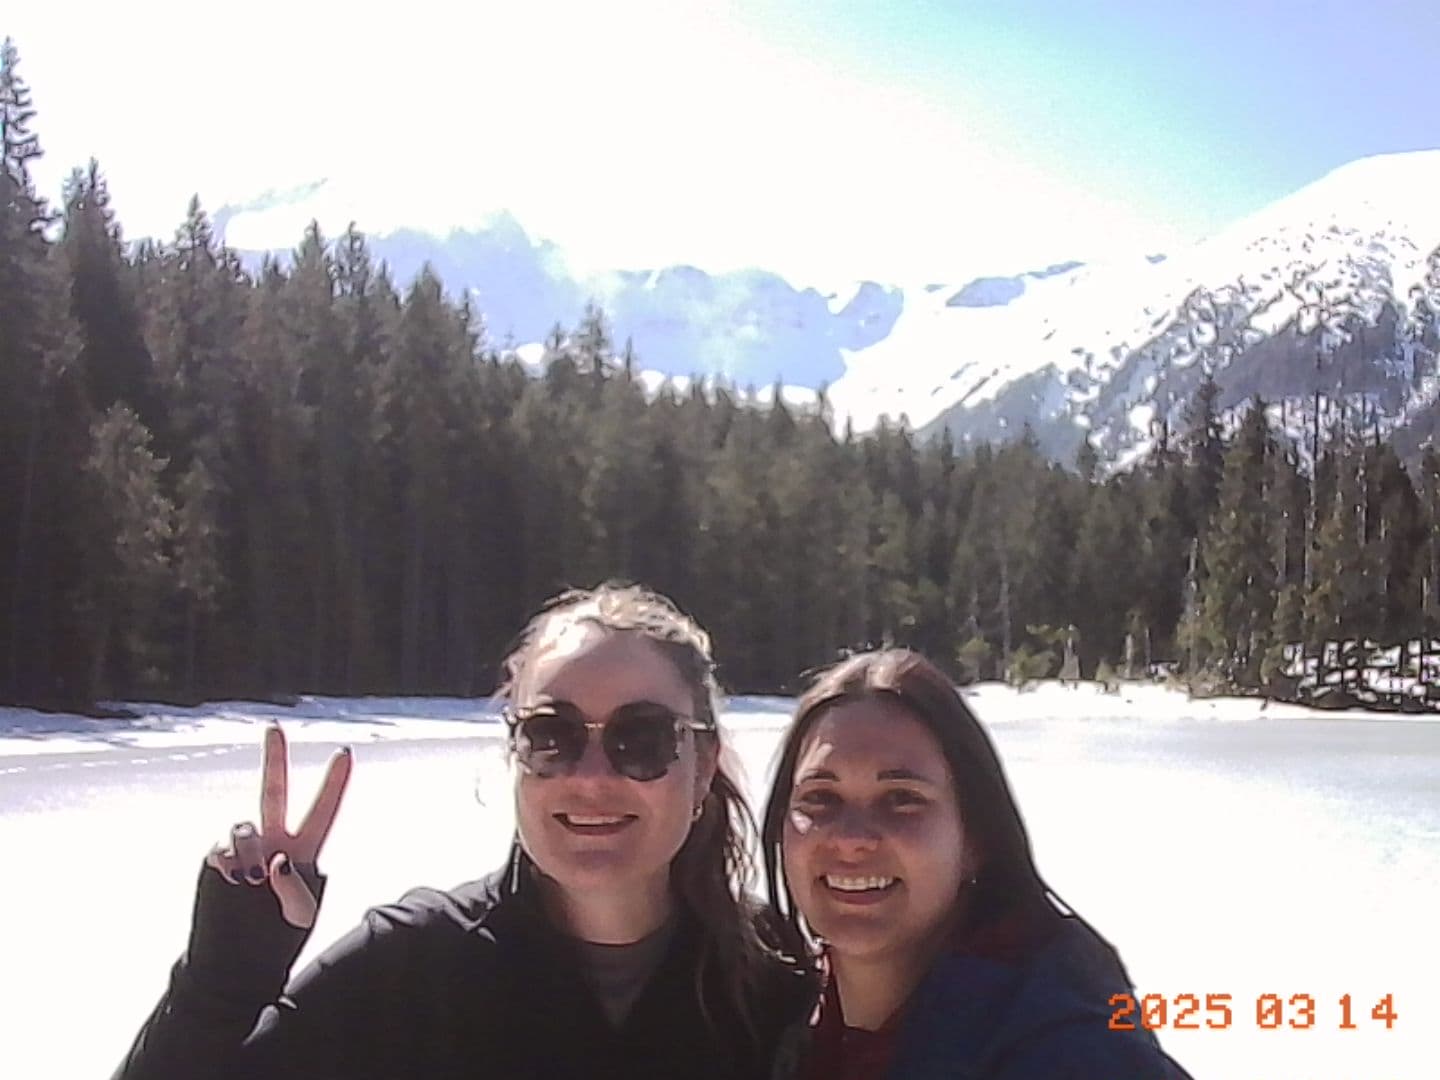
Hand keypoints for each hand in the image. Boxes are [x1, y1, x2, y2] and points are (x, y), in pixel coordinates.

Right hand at [205, 724, 351, 928]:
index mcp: (303, 852)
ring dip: (250, 852)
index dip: (334, 783)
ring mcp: (243, 850)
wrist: (233, 962)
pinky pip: (222, 850)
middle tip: (274, 727)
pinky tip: (232, 885)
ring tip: (251, 883)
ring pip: (245, 828)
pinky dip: (230, 865)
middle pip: (273, 793)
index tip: (345, 752)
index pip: (323, 811)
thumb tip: (276, 860)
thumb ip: (295, 885)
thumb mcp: (300, 916)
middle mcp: (273, 842)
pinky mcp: (216, 861)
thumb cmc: (275, 938)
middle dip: (274, 759)